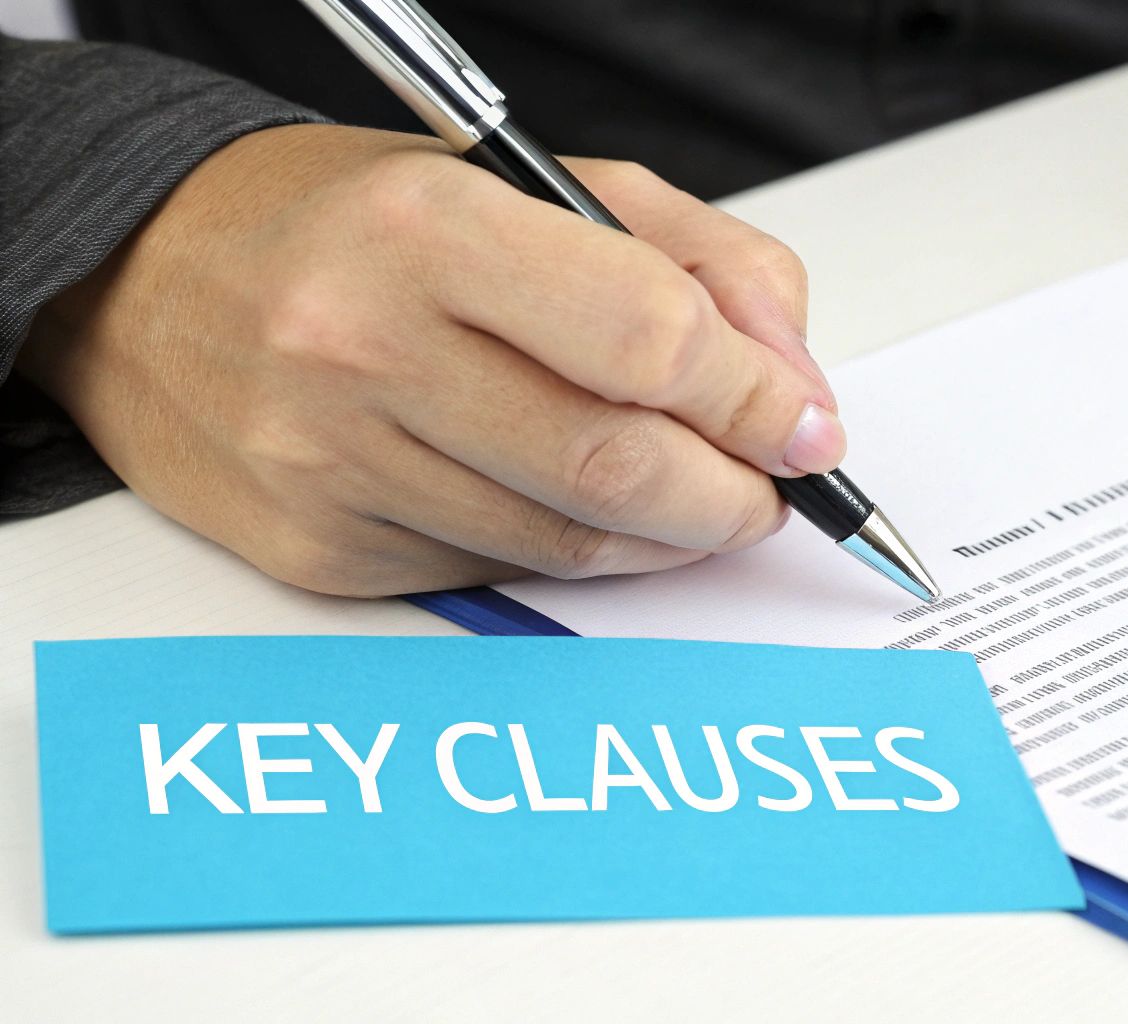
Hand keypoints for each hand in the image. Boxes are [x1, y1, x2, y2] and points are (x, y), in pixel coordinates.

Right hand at [21, 124, 842, 595]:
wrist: (151, 280)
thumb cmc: (361, 223)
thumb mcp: (546, 184)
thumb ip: (704, 267)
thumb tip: (799, 391)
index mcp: (432, 228)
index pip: (650, 342)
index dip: (758, 401)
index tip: (806, 428)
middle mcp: (362, 346)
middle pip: (616, 469)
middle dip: (732, 497)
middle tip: (767, 490)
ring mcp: (328, 461)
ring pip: (566, 543)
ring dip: (666, 537)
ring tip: (687, 495)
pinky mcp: (313, 548)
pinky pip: (494, 571)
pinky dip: (568, 552)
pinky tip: (568, 502)